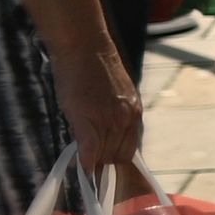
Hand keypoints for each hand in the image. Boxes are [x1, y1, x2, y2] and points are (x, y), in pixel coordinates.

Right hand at [56, 45, 142, 173]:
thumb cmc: (94, 68)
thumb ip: (113, 117)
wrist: (84, 47)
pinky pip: (90, 151)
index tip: (104, 163)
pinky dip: (85, 162)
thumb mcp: (114, 96)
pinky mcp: (91, 121)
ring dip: (93, 161)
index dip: (115, 158)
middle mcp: (127, 119)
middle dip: (103, 161)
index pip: (130, 149)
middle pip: (117, 156)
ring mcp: (110, 121)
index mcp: (135, 113)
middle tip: (88, 158)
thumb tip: (102, 140)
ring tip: (81, 157)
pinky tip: (80, 167)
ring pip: (104, 156)